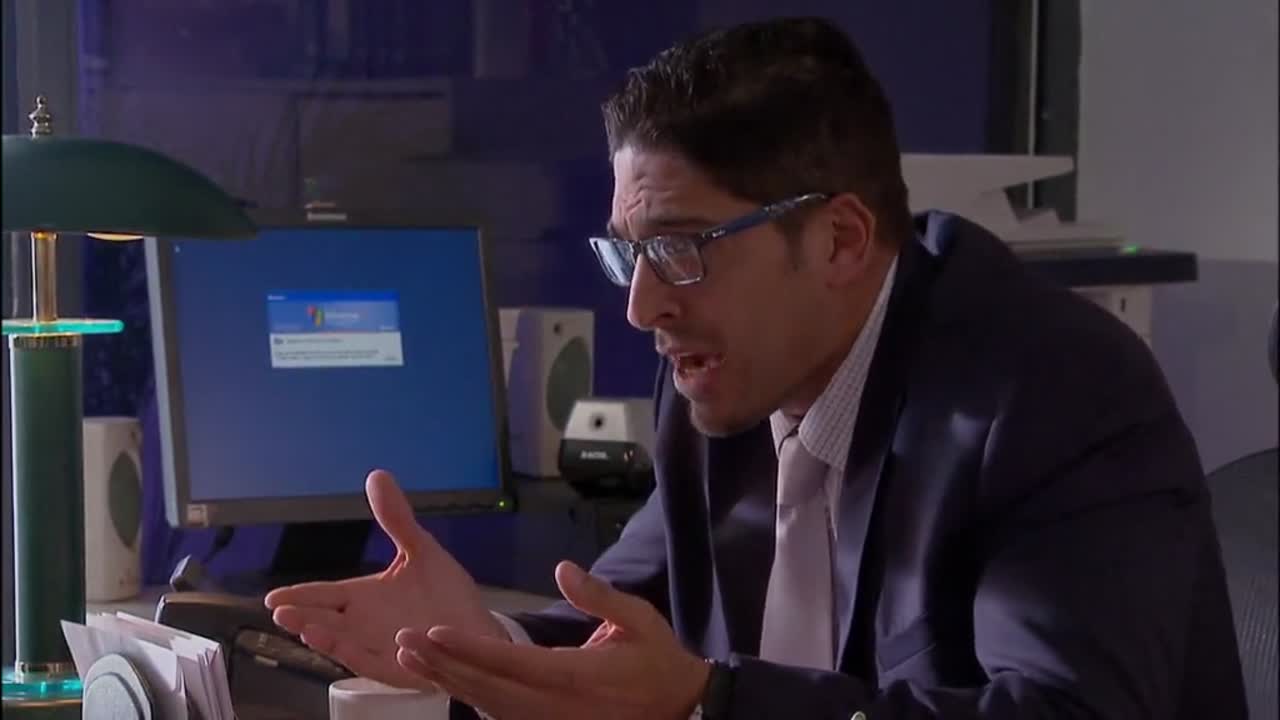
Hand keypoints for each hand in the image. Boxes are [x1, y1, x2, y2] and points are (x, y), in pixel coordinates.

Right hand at [264, 470, 504, 689]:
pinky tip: (349, 650)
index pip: (324, 596)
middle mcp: (364, 625)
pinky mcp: (399, 668)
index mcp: (364, 598)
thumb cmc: (444, 595)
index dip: (299, 596)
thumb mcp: (420, 550)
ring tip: (307, 631)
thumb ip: (396, 518)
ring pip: (344, 646)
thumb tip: (377, 475)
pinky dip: (362, 659)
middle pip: (325, 622)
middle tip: (280, 612)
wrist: (475, 628)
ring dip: (326, 640)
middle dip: (303, 617)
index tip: (273, 597)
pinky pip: (376, 665)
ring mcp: (380, 647)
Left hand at [395, 561, 711, 719]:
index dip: (467, 647)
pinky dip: (473, 700)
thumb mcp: (639, 620)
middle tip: (404, 643)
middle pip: (486, 688)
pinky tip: (450, 682)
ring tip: (414, 660)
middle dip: (443, 665)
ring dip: (450, 683)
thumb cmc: (658, 662)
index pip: (508, 661)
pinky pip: (503, 718)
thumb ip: (599, 596)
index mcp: (574, 675)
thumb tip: (561, 568)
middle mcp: (554, 706)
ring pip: (489, 707)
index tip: (432, 632)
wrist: (680, 712)